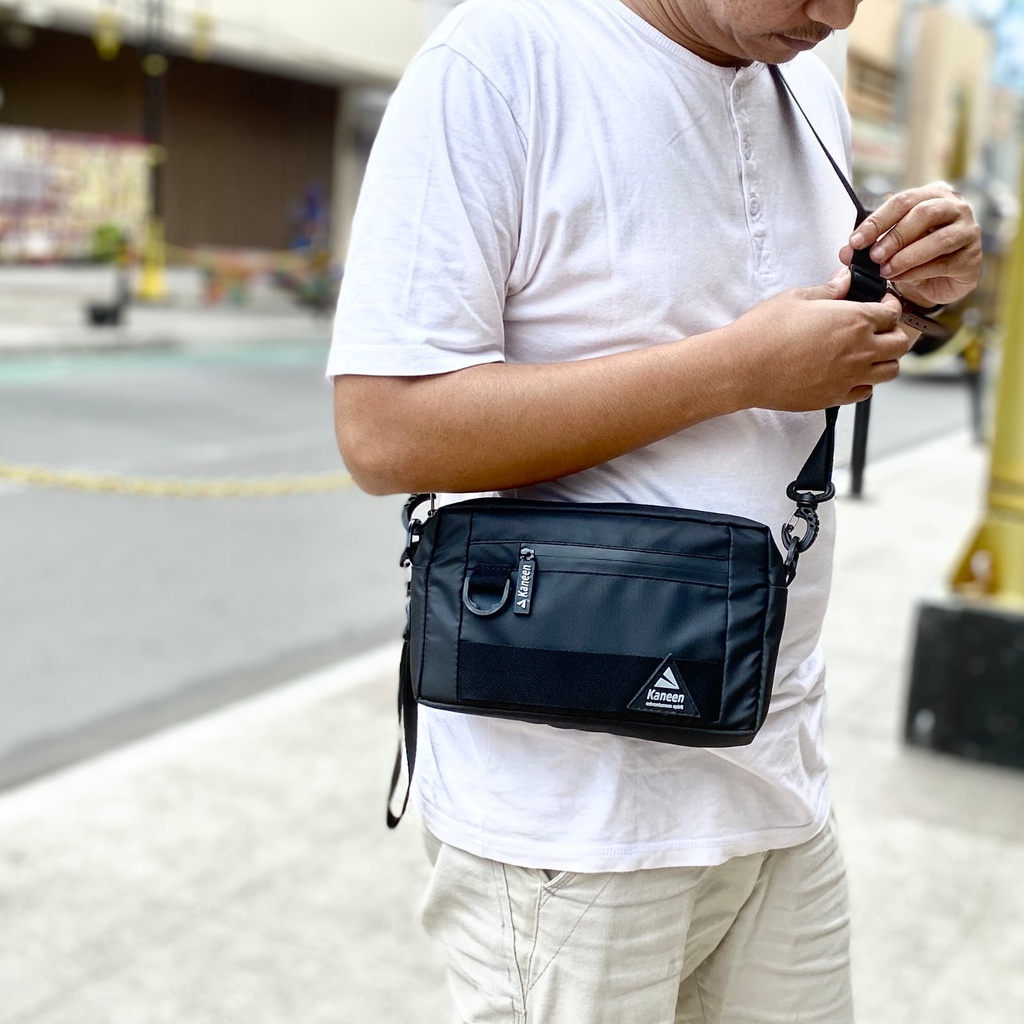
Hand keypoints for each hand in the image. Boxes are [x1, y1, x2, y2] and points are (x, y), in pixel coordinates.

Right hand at [729, 268, 911, 409]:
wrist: (743, 367)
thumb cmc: (764, 332)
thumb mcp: (796, 298)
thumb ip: (828, 290)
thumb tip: (843, 280)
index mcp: (853, 320)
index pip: (892, 313)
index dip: (890, 306)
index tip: (882, 305)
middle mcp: (858, 350)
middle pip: (900, 344)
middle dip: (894, 332)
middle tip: (880, 329)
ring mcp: (849, 377)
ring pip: (889, 371)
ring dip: (885, 360)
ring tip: (869, 353)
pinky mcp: (834, 397)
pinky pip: (865, 392)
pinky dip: (865, 382)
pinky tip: (850, 374)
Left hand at [839, 183, 982, 307]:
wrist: (941, 279)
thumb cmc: (916, 253)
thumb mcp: (890, 245)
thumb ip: (869, 245)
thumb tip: (845, 252)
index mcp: (931, 196)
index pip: (902, 200)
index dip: (877, 221)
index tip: (856, 241)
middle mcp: (954, 208)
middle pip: (924, 214)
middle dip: (894, 237)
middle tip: (874, 256)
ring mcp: (967, 232)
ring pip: (938, 239)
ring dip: (906, 256)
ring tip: (885, 270)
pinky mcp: (971, 259)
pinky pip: (943, 263)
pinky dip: (917, 272)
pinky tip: (899, 278)